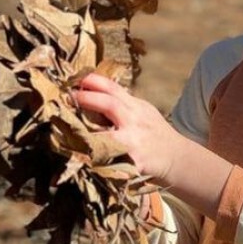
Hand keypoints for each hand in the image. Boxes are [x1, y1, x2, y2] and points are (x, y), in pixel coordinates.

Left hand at [73, 72, 232, 218]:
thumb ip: (122, 103)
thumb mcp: (142, 111)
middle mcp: (135, 122)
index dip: (94, 81)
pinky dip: (95, 161)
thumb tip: (92, 91)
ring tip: (65, 130)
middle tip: (68, 98)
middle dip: (88, 99)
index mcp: (136, 108)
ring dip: (85, 133)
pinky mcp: (133, 164)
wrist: (177, 159)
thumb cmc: (154, 133)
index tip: (76, 79)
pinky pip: (111, 162)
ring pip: (107, 137)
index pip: (113, 89)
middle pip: (111, 105)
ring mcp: (134, 144)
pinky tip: (79, 160)